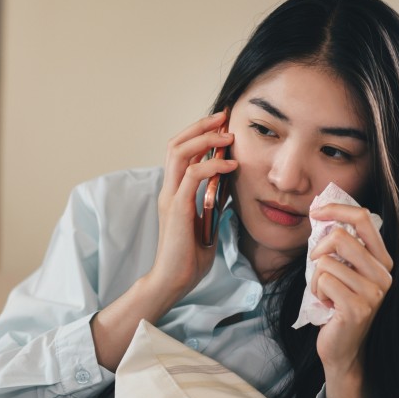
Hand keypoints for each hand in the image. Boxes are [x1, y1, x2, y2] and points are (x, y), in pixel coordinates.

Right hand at [146, 111, 237, 304]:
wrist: (173, 280)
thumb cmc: (189, 257)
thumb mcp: (206, 223)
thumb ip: (212, 203)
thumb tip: (228, 187)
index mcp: (174, 192)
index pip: (180, 152)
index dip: (198, 134)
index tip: (220, 125)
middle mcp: (168, 189)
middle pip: (176, 144)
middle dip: (200, 126)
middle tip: (223, 117)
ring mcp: (170, 197)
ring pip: (179, 153)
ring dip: (205, 139)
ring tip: (227, 135)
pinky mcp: (177, 208)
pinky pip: (192, 176)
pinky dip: (212, 165)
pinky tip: (230, 164)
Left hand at [307, 203, 393, 380]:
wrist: (343, 348)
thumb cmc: (337, 304)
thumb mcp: (342, 270)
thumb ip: (338, 246)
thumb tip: (320, 212)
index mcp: (382, 260)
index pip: (364, 218)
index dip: (336, 209)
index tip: (316, 212)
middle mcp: (383, 274)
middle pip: (342, 236)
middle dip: (319, 248)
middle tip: (316, 264)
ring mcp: (373, 292)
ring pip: (326, 262)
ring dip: (315, 279)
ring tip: (327, 294)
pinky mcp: (358, 308)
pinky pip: (323, 281)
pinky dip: (316, 291)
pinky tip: (327, 305)